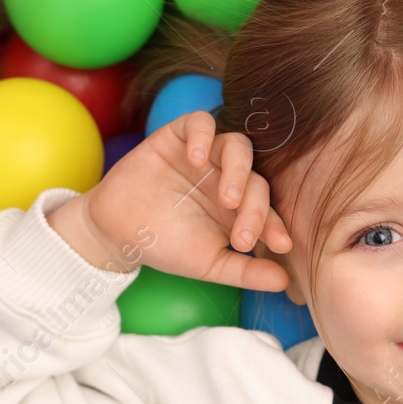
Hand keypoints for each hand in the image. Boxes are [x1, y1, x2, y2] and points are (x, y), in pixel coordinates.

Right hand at [46, 111, 293, 290]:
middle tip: (243, 235)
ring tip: (228, 198)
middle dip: (256, 208)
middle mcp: (227, 177)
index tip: (282, 245)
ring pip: (237, 146)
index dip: (275, 225)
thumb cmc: (166, 247)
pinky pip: (200, 121)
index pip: (268, 209)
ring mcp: (205, 156)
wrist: (118, 232)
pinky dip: (203, 135)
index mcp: (240, 207)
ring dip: (239, 170)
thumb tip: (284, 282)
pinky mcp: (179, 137)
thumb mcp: (209, 264)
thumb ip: (246, 271)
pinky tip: (196, 159)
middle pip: (257, 179)